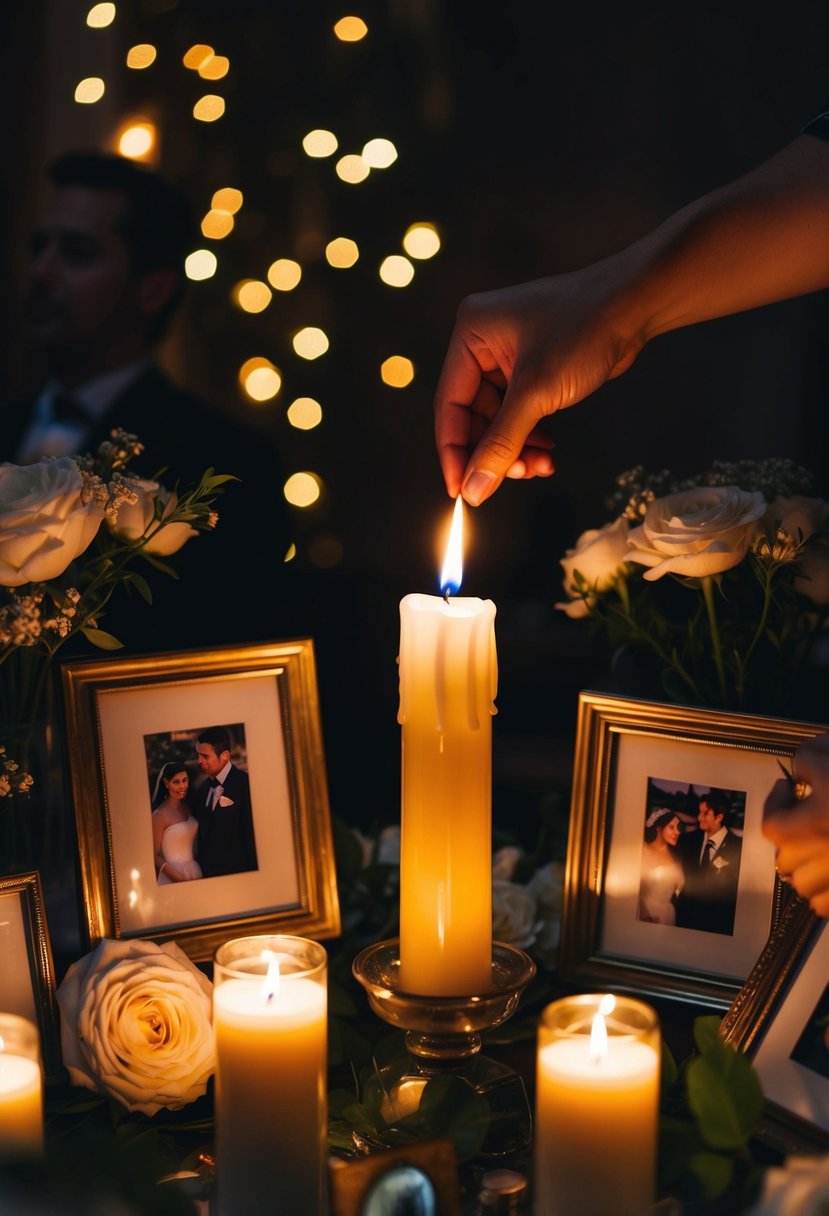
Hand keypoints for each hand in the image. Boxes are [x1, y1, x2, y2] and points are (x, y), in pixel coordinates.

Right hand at [433, 264, 643, 503]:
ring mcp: (508, 356)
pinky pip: (519, 413)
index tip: (461, 490)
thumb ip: (501, 444)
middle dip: (494, 451)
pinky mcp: (533, 368)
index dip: (454, 452)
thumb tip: (474, 488)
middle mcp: (483, 343)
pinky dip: (530, 436)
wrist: (636, 305)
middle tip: (513, 477)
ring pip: (498, 419)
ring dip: (515, 449)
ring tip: (539, 466)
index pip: (449, 404)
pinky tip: (547, 451)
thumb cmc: (585, 329)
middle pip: (474, 416)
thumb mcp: (536, 393)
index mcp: (470, 334)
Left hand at [763, 733, 828, 915]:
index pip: (772, 824)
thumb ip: (808, 760)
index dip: (775, 804)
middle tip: (802, 820)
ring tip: (818, 852)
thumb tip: (800, 771)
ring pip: (807, 889)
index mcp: (819, 820)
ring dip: (807, 871)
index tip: (787, 789)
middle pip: (786, 861)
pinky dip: (827, 894)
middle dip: (790, 839)